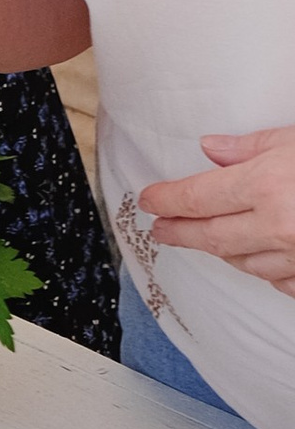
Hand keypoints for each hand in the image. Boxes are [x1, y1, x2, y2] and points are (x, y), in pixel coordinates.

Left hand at [141, 129, 294, 291]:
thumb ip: (251, 146)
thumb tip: (211, 148)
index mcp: (267, 185)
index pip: (198, 197)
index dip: (167, 200)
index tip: (149, 200)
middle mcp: (278, 225)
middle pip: (211, 237)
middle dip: (180, 233)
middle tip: (160, 229)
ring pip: (244, 263)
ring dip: (222, 250)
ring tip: (207, 237)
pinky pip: (279, 282)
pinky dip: (265, 270)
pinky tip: (258, 257)